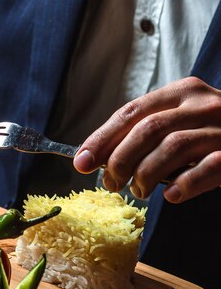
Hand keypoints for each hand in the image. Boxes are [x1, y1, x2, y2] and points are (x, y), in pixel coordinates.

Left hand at [73, 77, 220, 202]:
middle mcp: (202, 104)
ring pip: (173, 147)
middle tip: (111, 183)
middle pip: (147, 129)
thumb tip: (95, 157)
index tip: (81, 161)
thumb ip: (146, 132)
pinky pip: (209, 168)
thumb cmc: (215, 134)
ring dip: (146, 175)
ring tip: (139, 191)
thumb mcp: (181, 122)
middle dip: (120, 160)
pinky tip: (172, 196)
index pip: (130, 112)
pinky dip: (185, 184)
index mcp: (181, 92)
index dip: (102, 138)